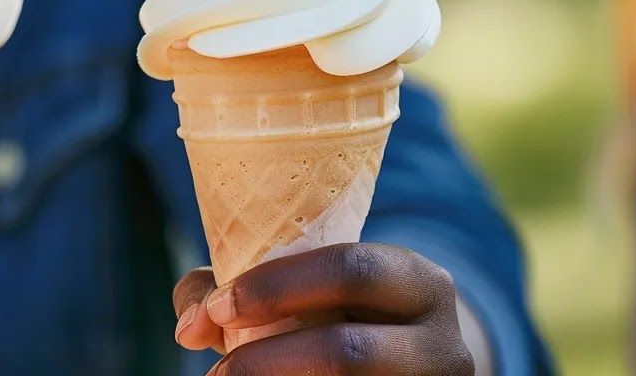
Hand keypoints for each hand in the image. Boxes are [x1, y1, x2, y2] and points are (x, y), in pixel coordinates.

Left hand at [171, 243, 474, 375]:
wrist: (407, 371)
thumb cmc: (340, 322)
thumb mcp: (311, 293)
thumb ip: (240, 291)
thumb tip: (190, 326)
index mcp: (420, 282)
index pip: (351, 270)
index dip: (276, 288)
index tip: (219, 308)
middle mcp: (446, 343)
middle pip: (348, 353)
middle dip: (266, 361)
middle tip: (217, 372)